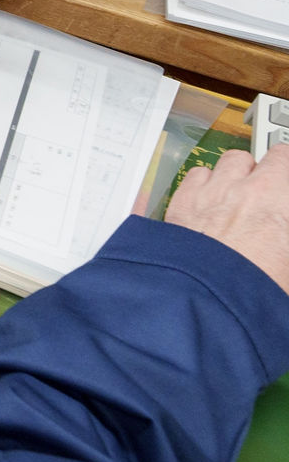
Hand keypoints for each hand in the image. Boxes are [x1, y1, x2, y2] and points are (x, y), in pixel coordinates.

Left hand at [167, 147, 288, 296]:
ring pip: (231, 161)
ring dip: (238, 174)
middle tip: (270, 195)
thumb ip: (281, 238)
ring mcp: (214, 191)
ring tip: (238, 196)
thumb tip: (280, 233)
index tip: (286, 189)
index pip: (288, 162)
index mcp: (281, 203)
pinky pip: (198, 175)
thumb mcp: (287, 266)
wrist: (210, 303)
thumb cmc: (259, 288)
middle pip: (266, 159)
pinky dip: (205, 183)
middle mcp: (250, 189)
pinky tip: (207, 202)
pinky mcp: (183, 201)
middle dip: (270, 171)